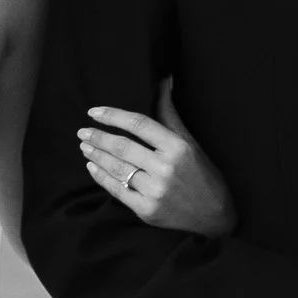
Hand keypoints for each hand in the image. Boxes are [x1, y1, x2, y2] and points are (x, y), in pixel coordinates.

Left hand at [79, 81, 235, 237]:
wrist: (215, 216)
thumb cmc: (202, 174)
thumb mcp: (190, 142)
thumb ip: (170, 114)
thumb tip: (164, 81)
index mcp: (178, 147)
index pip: (138, 124)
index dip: (113, 115)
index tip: (94, 112)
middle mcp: (166, 168)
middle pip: (123, 146)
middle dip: (98, 137)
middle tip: (82, 131)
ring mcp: (155, 191)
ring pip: (117, 168)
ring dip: (96, 155)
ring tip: (84, 147)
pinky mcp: (147, 210)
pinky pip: (117, 190)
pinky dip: (101, 177)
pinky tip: (92, 167)